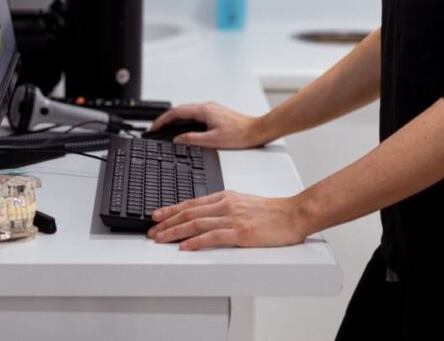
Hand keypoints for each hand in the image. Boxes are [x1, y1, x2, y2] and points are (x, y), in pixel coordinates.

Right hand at [146, 101, 266, 147]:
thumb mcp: (212, 140)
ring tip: (166, 129)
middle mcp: (207, 107)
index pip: (177, 112)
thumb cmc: (240, 135)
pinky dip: (185, 120)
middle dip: (166, 119)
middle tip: (156, 129)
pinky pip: (195, 114)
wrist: (257, 131)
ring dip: (176, 119)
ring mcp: (212, 109)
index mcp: (204, 111)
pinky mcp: (216, 113)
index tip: (154, 128)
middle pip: (180, 110)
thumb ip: (192, 139)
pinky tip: (184, 128)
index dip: (162, 120)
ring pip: (188, 112)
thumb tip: (177, 140)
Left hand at [146, 190, 309, 250]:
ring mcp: (232, 218)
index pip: (192, 203)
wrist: (292, 214)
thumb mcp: (243, 203)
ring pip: (196, 223)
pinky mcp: (240, 232)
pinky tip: (184, 247)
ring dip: (175, 231)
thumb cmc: (271, 212)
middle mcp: (225, 205)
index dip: (171, 209)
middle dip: (167, 222)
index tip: (157, 215)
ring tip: (160, 238)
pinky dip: (195, 242)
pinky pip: (212, 237)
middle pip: (189, 213)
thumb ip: (223, 208)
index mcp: (225, 197)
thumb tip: (204, 216)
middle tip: (151, 230)